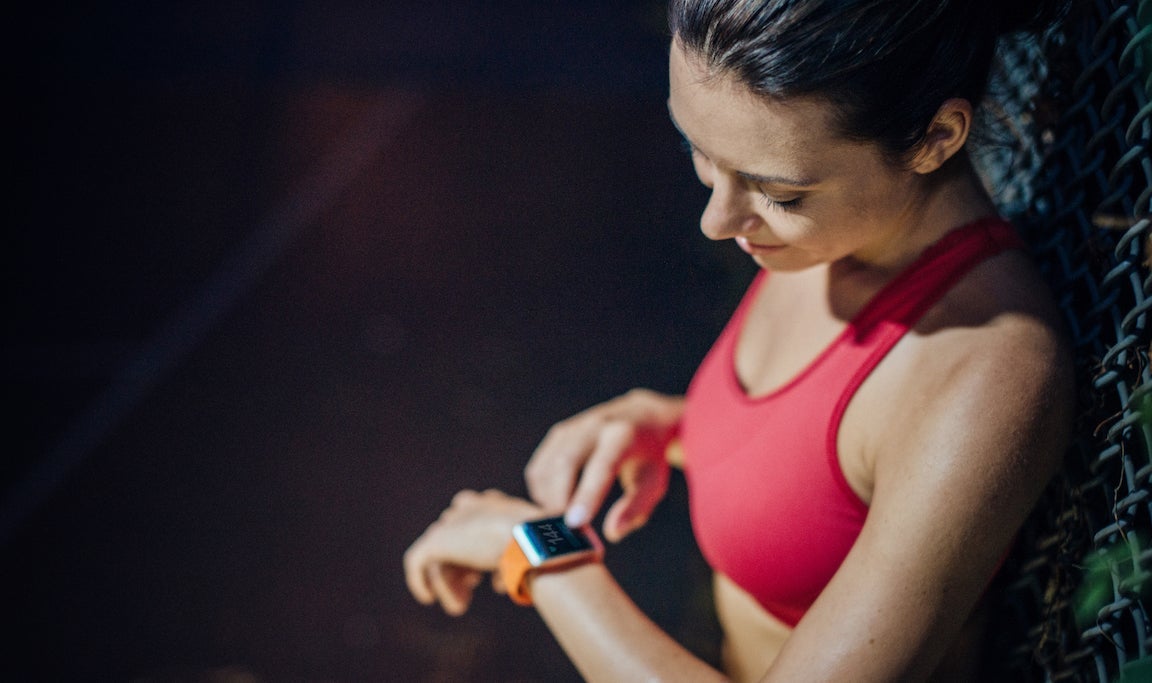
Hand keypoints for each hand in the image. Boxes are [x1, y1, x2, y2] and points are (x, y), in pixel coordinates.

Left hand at [404, 489, 540, 615]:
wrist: (534, 540)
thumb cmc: (545, 547)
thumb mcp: (536, 550)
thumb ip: (520, 557)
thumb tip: (508, 578)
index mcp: (495, 504)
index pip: (476, 523)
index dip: (478, 551)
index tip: (485, 576)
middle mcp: (473, 506)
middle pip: (456, 537)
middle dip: (461, 564)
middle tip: (472, 585)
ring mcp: (454, 522)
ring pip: (441, 553)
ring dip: (449, 581)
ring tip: (460, 605)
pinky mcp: (438, 540)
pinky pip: (418, 560)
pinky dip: (419, 580)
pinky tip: (427, 597)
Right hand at [525, 389, 683, 542]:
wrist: (640, 417)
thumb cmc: (649, 457)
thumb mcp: (653, 483)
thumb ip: (634, 509)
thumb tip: (612, 533)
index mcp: (624, 436)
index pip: (602, 466)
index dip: (587, 495)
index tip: (575, 523)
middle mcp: (595, 426)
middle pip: (565, 463)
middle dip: (559, 500)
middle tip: (564, 532)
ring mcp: (573, 428)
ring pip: (546, 466)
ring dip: (548, 499)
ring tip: (563, 519)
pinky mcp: (558, 435)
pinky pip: (539, 467)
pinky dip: (542, 491)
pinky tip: (558, 504)